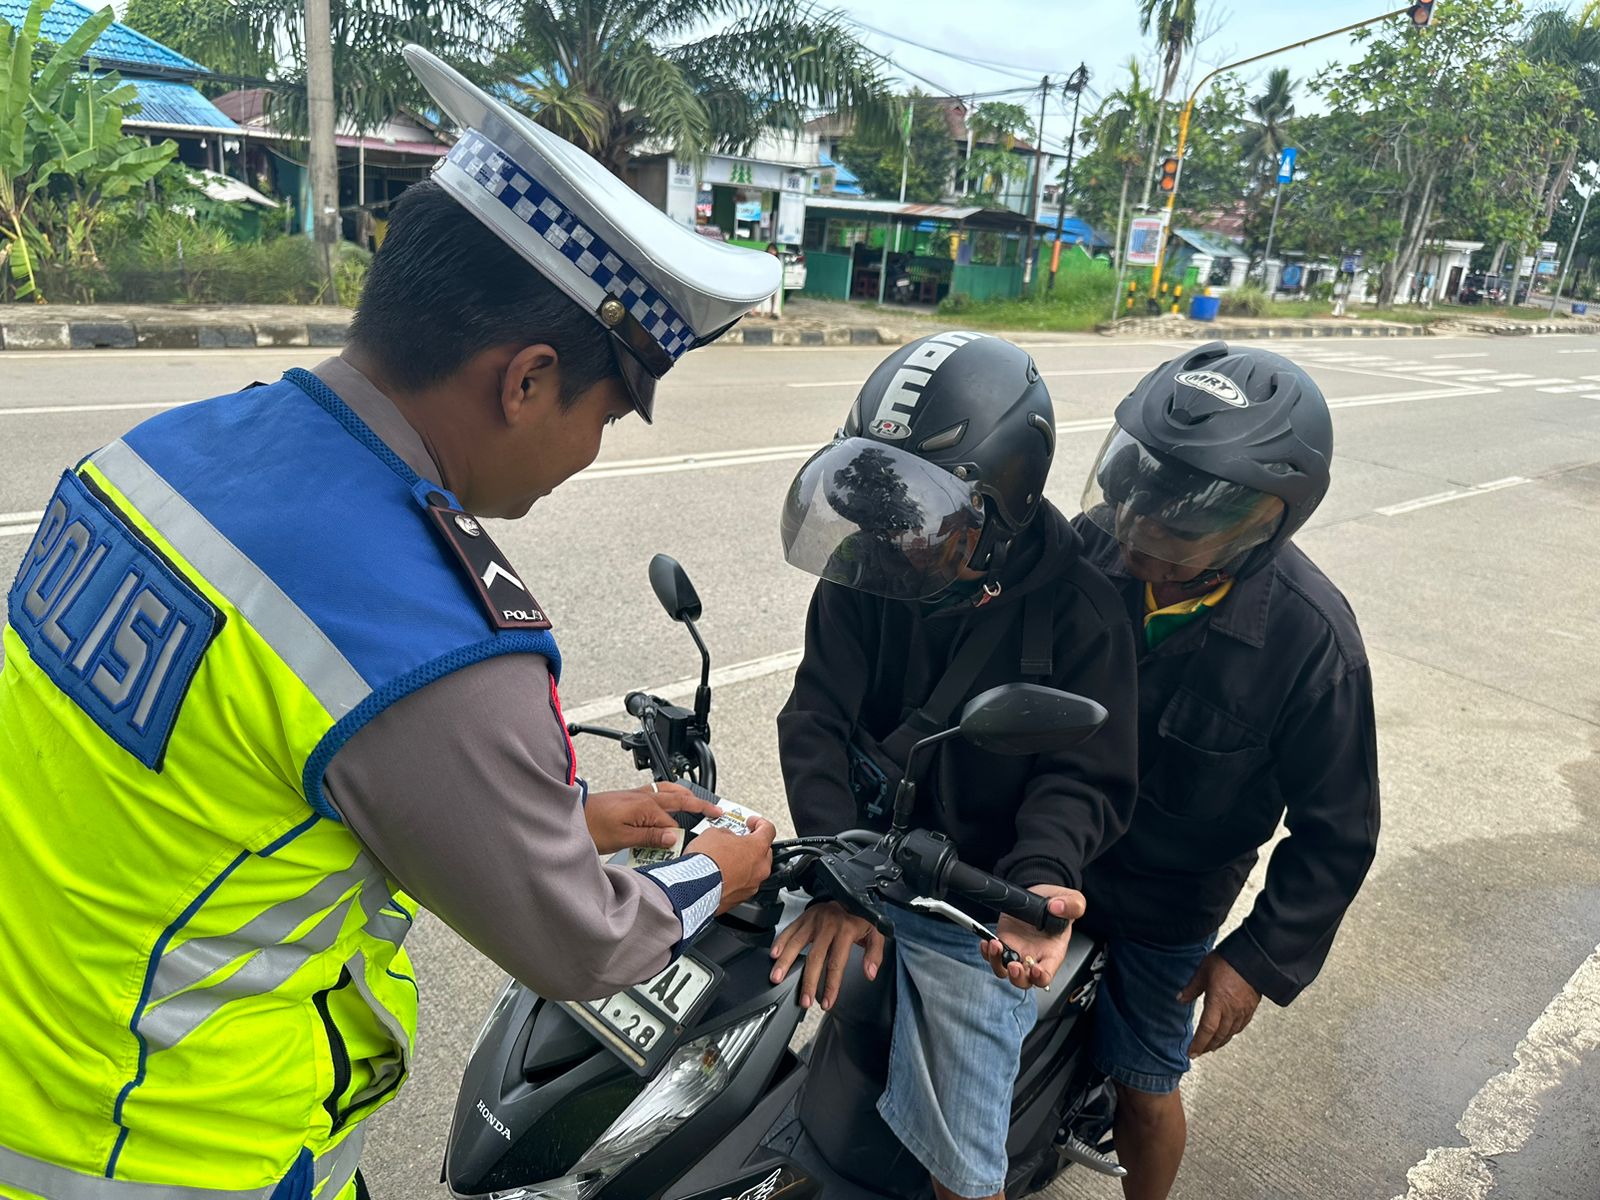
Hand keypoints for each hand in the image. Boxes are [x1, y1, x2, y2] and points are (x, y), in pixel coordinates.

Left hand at [583, 782, 721, 854]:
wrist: (572, 814)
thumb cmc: (592, 826)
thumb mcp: (622, 838)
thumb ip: (650, 837)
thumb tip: (674, 838)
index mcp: (646, 807)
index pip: (673, 824)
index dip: (681, 837)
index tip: (691, 846)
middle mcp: (644, 796)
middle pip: (679, 799)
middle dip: (700, 805)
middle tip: (716, 811)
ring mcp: (638, 794)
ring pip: (670, 790)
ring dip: (687, 795)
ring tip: (700, 801)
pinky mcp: (631, 796)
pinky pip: (658, 790)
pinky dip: (671, 793)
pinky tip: (671, 798)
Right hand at [686, 818, 775, 913]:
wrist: (693, 888)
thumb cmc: (705, 861)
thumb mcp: (713, 833)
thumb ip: (727, 833)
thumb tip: (727, 837)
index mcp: (757, 848)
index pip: (768, 830)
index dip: (760, 823)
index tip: (752, 823)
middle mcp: (760, 869)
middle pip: (764, 853)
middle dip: (752, 846)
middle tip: (738, 842)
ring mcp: (752, 886)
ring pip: (754, 871)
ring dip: (744, 865)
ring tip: (726, 860)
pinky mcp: (741, 899)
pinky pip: (742, 886)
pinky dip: (736, 880)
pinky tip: (722, 875)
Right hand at [769, 900, 885, 1010]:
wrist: (850, 892)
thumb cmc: (861, 916)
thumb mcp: (877, 932)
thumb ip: (875, 954)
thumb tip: (870, 973)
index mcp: (846, 930)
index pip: (837, 962)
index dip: (831, 985)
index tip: (827, 1002)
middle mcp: (828, 925)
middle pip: (815, 957)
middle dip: (808, 981)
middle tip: (804, 1001)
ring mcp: (814, 920)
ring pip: (797, 943)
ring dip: (786, 962)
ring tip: (777, 978)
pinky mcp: (804, 917)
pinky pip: (789, 930)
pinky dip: (780, 942)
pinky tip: (774, 955)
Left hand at [979, 885, 1085, 990]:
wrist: (1042, 895)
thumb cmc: (1058, 904)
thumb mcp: (1073, 902)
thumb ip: (1073, 906)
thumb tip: (1058, 908)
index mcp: (1052, 953)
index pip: (1046, 976)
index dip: (1040, 977)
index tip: (1036, 969)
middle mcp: (1033, 956)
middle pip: (1023, 981)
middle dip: (1017, 977)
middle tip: (1013, 965)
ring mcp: (1017, 950)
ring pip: (1003, 970)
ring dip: (997, 962)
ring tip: (996, 945)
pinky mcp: (1004, 941)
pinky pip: (992, 955)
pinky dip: (986, 952)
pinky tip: (987, 941)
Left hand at [1180, 952, 1260, 1056]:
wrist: (1253, 956)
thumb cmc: (1227, 961)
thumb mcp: (1203, 971)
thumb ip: (1191, 988)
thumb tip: (1180, 999)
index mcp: (1218, 1002)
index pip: (1207, 1029)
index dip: (1198, 1043)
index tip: (1191, 1053)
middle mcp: (1231, 1010)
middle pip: (1219, 1035)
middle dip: (1207, 1046)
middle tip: (1199, 1052)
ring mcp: (1243, 1010)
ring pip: (1230, 1033)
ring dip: (1220, 1042)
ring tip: (1211, 1046)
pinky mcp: (1251, 1007)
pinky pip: (1241, 1026)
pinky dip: (1232, 1034)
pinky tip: (1228, 1034)